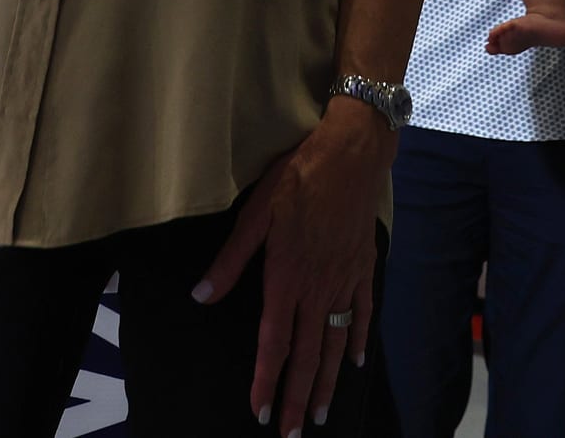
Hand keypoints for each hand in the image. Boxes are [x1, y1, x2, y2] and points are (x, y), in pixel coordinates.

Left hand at [195, 102, 386, 434]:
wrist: (352, 154)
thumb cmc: (298, 178)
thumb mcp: (255, 214)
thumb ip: (230, 260)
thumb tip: (201, 296)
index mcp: (287, 278)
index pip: (274, 342)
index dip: (266, 380)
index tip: (260, 411)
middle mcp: (318, 289)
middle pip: (307, 355)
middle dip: (297, 398)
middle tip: (291, 433)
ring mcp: (345, 281)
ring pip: (335, 344)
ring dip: (326, 382)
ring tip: (319, 414)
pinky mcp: (363, 268)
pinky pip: (362, 313)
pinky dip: (359, 340)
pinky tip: (356, 363)